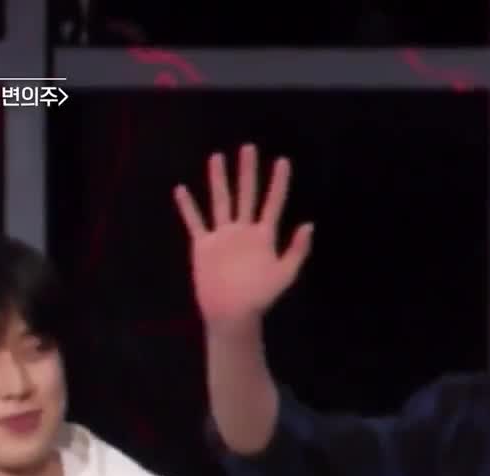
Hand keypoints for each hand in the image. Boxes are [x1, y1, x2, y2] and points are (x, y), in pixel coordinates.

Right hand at [174, 144, 313, 330]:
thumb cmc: (260, 297)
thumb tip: (309, 225)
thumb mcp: (284, 275)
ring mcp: (222, 236)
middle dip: (247, 172)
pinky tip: (181, 190)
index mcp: (264, 236)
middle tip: (248, 148)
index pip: (273, 203)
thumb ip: (296, 250)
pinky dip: (188, 207)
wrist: (232, 313)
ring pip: (221, 201)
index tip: (283, 161)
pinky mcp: (204, 245)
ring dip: (219, 180)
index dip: (279, 183)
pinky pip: (195, 222)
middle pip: (246, 194)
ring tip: (217, 157)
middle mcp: (243, 230)